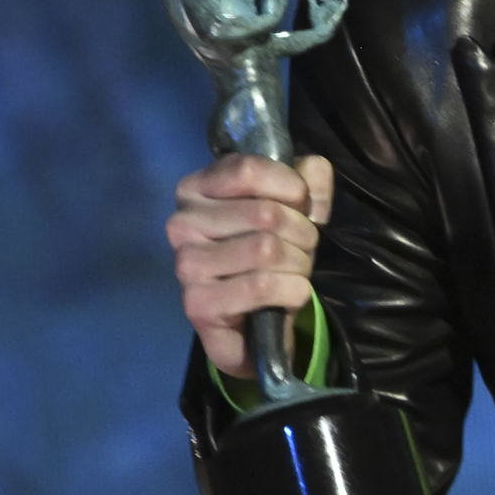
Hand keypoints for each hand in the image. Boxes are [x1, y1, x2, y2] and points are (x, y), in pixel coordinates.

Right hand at [169, 153, 333, 378]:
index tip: (302, 206)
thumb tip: (313, 170)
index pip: (248, 170)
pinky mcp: (198, 304)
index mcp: (196, 189)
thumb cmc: (269, 255)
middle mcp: (182, 223)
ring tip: (296, 271)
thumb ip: (308, 179)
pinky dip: (293, 290)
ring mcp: (186, 264)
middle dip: (302, 233)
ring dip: (299, 263)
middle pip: (265, 212)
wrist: (253, 324)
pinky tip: (291, 294)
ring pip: (266, 249)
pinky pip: (262, 286)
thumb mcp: (293, 209)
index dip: (291, 187)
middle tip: (302, 248)